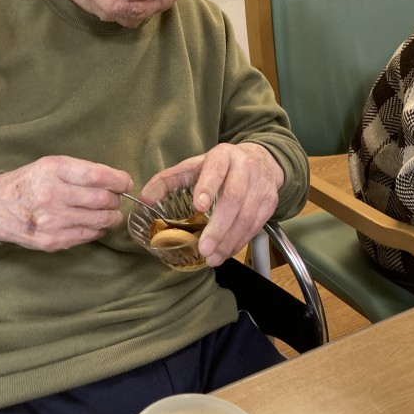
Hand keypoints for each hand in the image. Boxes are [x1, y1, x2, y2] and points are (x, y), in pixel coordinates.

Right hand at [0, 155, 132, 250]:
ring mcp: (53, 221)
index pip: (98, 176)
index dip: (119, 180)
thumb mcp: (52, 164)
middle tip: (115, 198)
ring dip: (112, 216)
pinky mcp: (53, 241)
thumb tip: (116, 181)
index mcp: (55, 170)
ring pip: (99, 221)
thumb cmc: (31, 181)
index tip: (126, 182)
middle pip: (102, 200)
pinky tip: (95, 224)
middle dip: (116, 200)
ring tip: (110, 212)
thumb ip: (82, 171)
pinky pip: (88, 236)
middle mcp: (53, 195)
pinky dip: (98, 230)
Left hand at [141, 143, 283, 267]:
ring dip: (229, 240)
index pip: (216, 169)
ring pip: (247, 216)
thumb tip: (144, 199)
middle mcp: (245, 168)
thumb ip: (167, 181)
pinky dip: (240, 242)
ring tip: (212, 257)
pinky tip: (226, 252)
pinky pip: (256, 226)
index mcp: (223, 156)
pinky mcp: (270, 202)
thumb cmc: (219, 167)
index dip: (208, 187)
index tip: (198, 207)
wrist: (260, 161)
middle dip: (218, 226)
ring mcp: (260, 185)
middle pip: (234, 198)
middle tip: (203, 248)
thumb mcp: (193, 167)